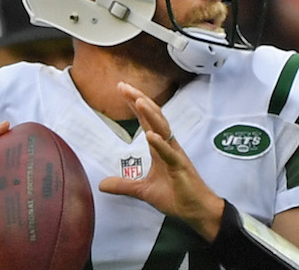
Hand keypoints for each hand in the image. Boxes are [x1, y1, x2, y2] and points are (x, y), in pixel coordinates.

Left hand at [99, 82, 223, 240]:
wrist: (196, 211)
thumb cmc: (176, 196)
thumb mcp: (143, 190)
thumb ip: (124, 185)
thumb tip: (102, 185)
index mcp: (160, 147)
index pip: (146, 120)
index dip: (135, 104)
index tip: (122, 89)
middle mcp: (168, 145)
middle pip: (154, 117)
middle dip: (139, 100)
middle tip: (124, 86)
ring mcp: (175, 155)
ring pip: (163, 129)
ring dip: (150, 114)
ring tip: (137, 101)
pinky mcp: (180, 168)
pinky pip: (170, 154)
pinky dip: (160, 144)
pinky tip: (151, 136)